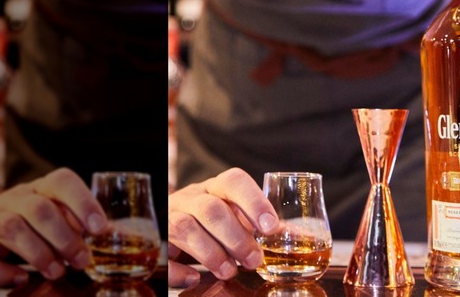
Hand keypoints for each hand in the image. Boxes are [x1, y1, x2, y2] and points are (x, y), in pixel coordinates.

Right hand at [0, 168, 107, 286]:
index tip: (100, 229)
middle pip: (40, 209)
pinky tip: (21, 278)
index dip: (83, 203)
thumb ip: (84, 224)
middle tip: (83, 261)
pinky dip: (4, 269)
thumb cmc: (37, 223)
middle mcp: (17, 197)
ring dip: (38, 253)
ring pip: (12, 227)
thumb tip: (121, 236)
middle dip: (65, 238)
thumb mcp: (60, 216)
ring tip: (58, 272)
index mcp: (43, 187)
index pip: (63, 181)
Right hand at [168, 168, 279, 287]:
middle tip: (254, 260)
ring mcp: (171, 215)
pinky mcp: (157, 239)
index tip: (271, 227)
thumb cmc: (214, 219)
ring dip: (210, 253)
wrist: (171, 222)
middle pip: (211, 210)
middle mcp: (192, 197)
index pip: (234, 181)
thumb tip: (303, 237)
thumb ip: (264, 225)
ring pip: (185, 228)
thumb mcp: (236, 215)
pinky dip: (177, 269)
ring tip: (230, 271)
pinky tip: (193, 278)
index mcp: (217, 187)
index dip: (254, 202)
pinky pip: (162, 253)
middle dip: (235, 237)